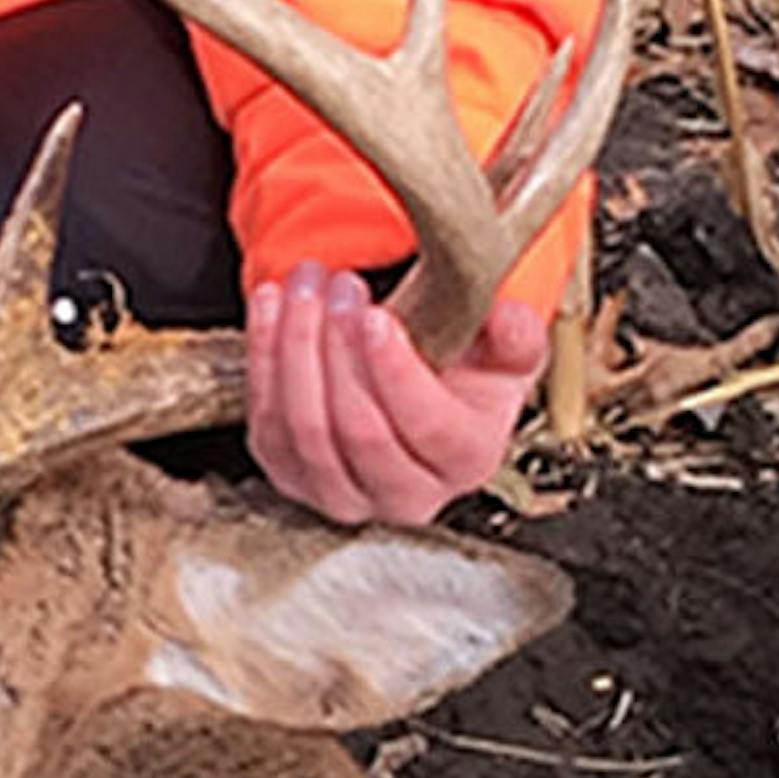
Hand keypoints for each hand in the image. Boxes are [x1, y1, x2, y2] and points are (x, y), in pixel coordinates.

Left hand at [247, 264, 544, 526]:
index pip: (428, 427)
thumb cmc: (464, 371)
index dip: (395, 372)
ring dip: (296, 345)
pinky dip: (262, 355)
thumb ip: (515, 332)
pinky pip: (265, 423)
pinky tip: (272, 304)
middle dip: (340, 348)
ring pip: (304, 429)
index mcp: (466, 460)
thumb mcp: (506, 346)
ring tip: (306, 284)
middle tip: (340, 285)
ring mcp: (341, 493)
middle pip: (358, 430)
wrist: (422, 389)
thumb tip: (505, 318)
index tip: (376, 317)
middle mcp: (405, 493)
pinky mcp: (290, 476)